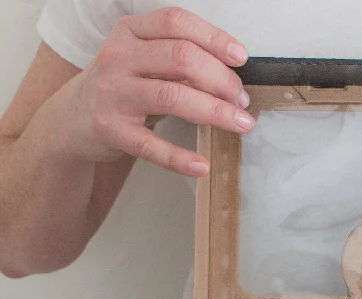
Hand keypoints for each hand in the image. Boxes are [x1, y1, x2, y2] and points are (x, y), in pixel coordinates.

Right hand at [59, 7, 252, 175]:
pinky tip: (202, 165)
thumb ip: (179, 63)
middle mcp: (119, 56)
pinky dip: (179, 158)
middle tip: (242, 101)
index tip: (240, 58)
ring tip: (241, 124)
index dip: (213, 38)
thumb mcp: (143, 62)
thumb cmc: (122, 88)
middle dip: (221, 79)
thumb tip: (234, 82)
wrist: (72, 119)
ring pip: (172, 96)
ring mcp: (113, 93)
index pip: (176, 22)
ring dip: (214, 111)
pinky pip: (151, 146)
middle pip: (181, 57)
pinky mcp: (111, 129)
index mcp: (131, 32)